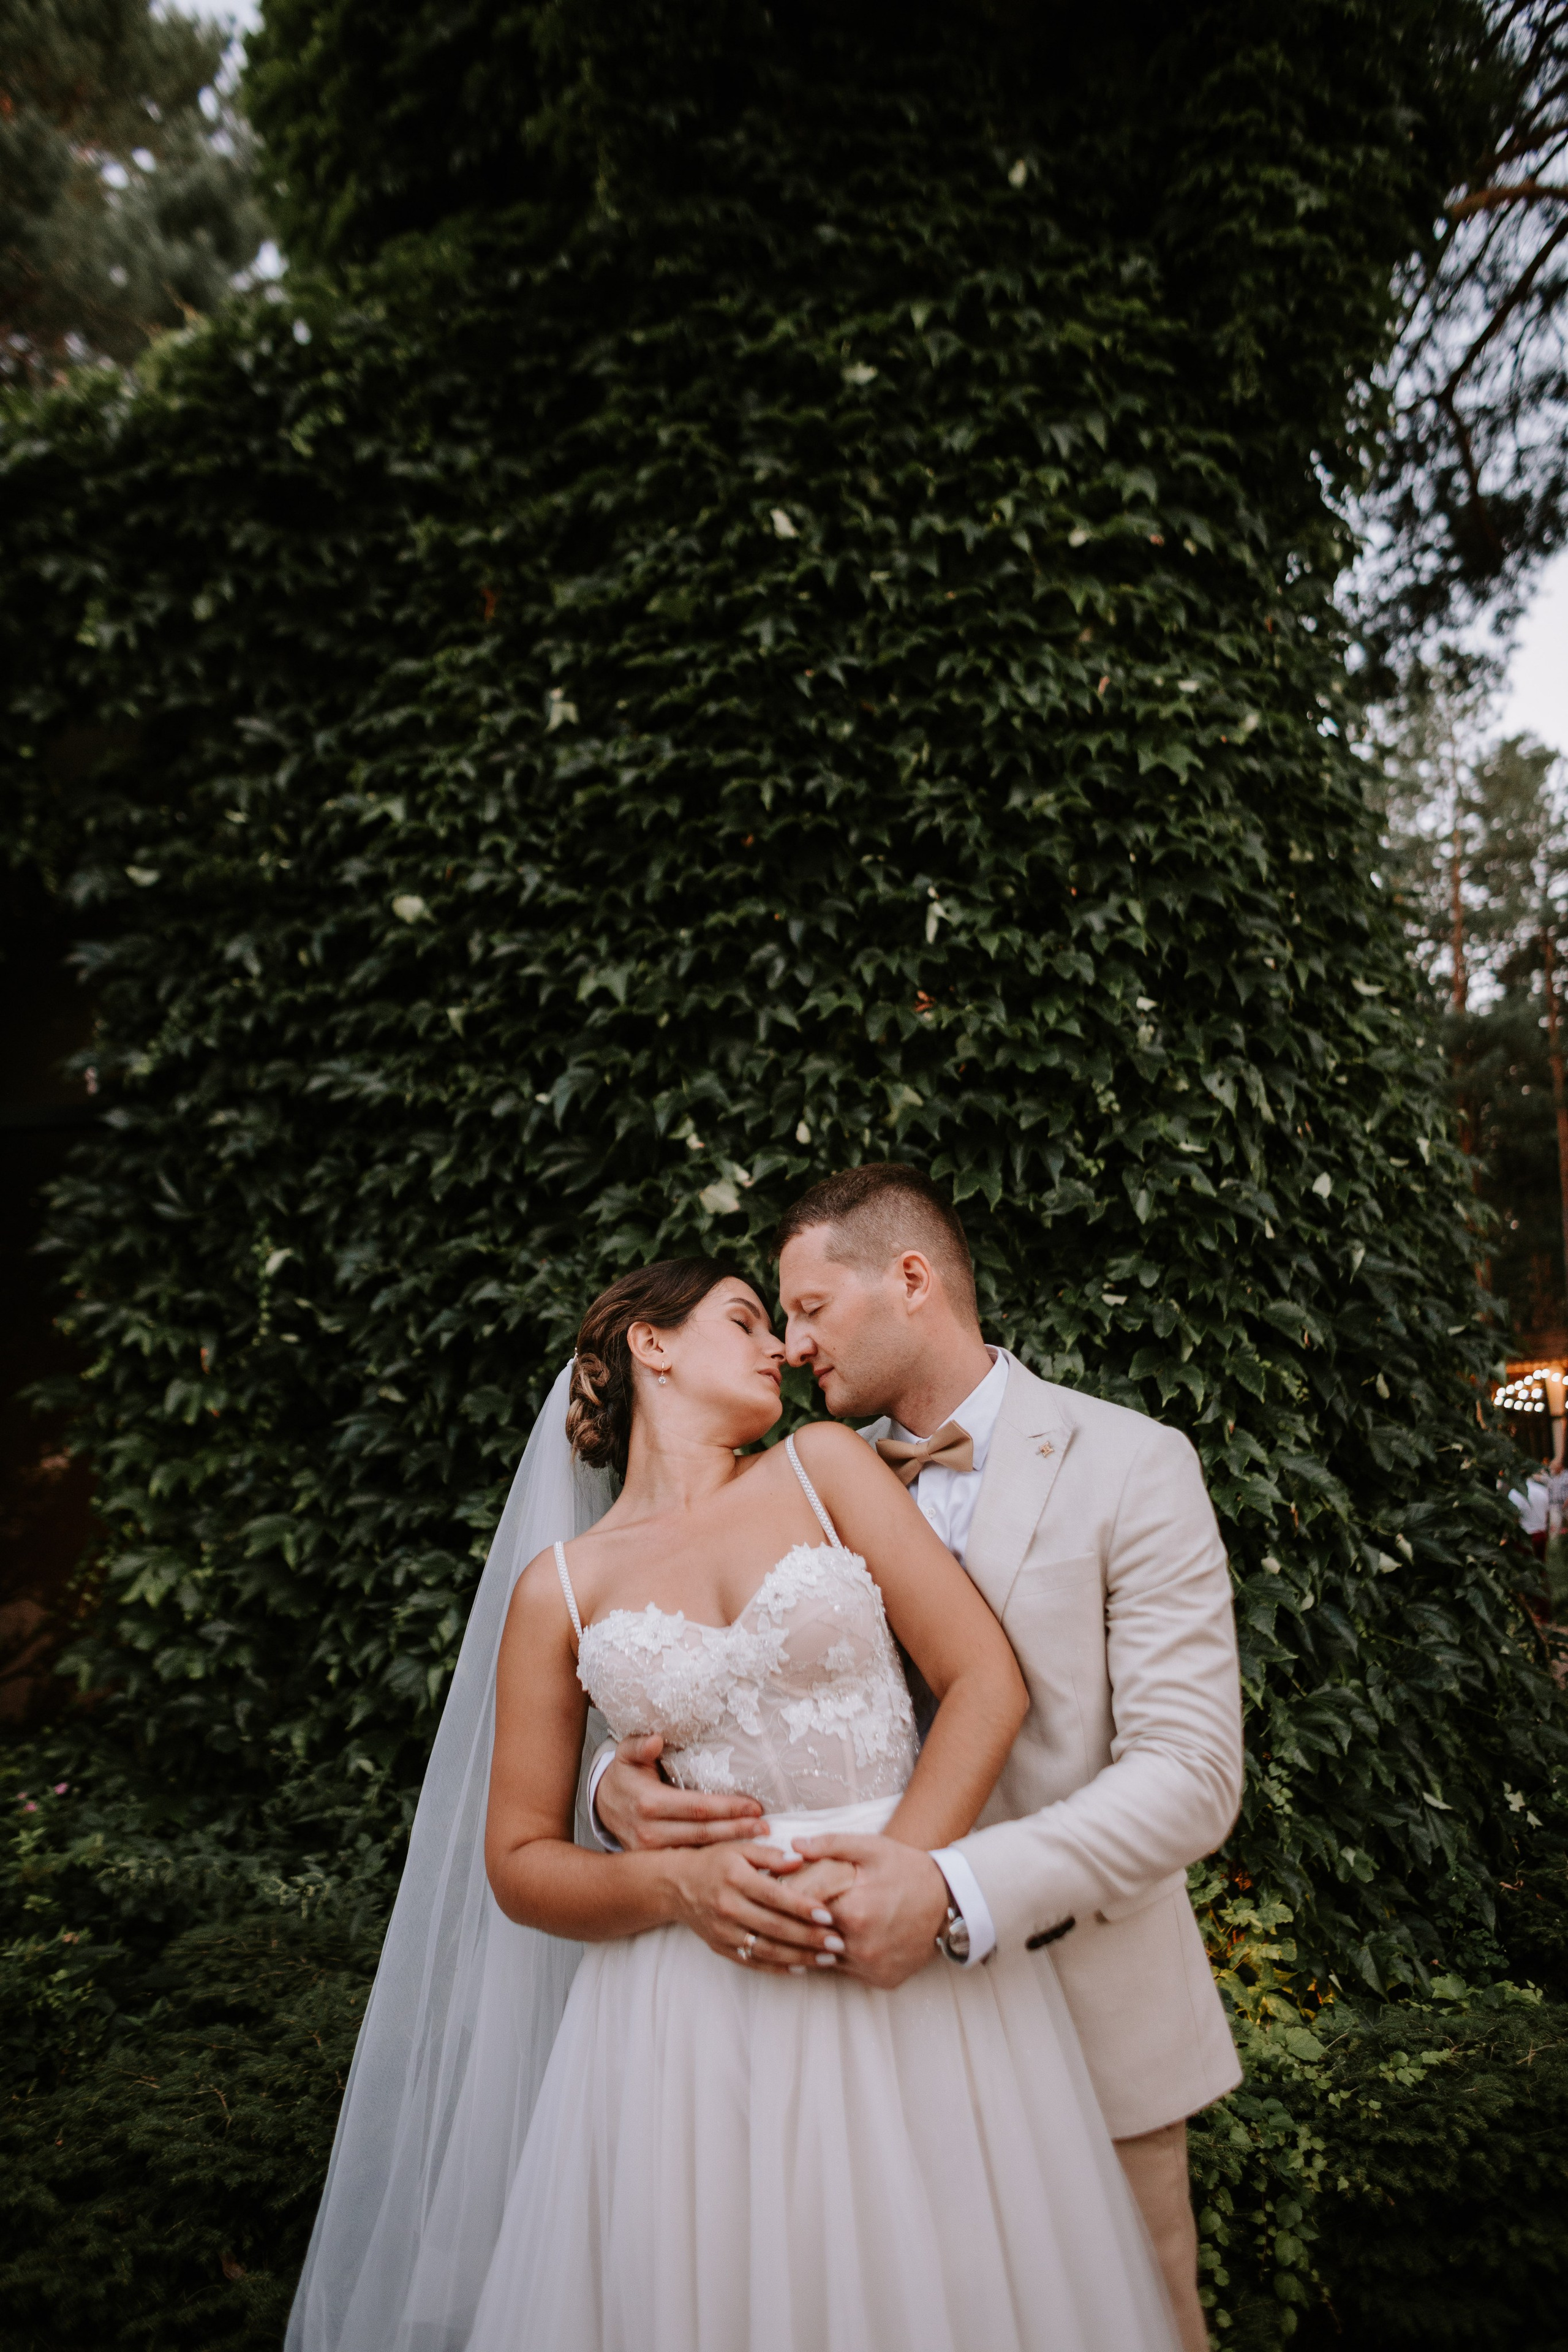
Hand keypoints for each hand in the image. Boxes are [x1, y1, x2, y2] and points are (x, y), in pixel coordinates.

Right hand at [597, 1735, 764, 1850]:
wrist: (603, 1806)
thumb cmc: (625, 1776)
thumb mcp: (627, 1755)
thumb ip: (640, 1746)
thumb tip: (655, 1740)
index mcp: (649, 1803)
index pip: (698, 1807)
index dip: (728, 1808)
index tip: (754, 1806)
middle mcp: (650, 1832)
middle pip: (703, 1833)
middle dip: (736, 1830)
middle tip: (765, 1828)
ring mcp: (652, 1852)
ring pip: (699, 1851)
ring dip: (730, 1847)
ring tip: (758, 1841)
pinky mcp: (655, 1862)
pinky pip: (689, 1860)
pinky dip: (714, 1858)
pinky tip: (737, 1853)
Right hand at [663, 1840, 851, 1974]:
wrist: (676, 1885)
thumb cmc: (714, 1862)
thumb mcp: (739, 1848)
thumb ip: (770, 1855)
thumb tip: (800, 1859)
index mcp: (735, 1878)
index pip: (775, 1896)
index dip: (802, 1907)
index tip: (828, 1915)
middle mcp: (728, 1907)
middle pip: (774, 1927)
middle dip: (809, 1937)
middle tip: (838, 1943)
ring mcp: (724, 1932)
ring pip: (767, 1950)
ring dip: (800, 1957)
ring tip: (828, 1959)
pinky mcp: (721, 1947)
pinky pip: (753, 1962)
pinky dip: (779, 1967)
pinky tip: (802, 1967)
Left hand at [791, 1833, 948, 1988]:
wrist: (949, 1902)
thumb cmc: (907, 1870)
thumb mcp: (872, 1848)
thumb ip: (831, 1844)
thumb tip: (794, 1844)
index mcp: (854, 1911)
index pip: (803, 1909)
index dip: (787, 1898)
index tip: (777, 1888)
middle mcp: (861, 1946)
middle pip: (809, 1938)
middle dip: (794, 1922)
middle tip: (780, 1910)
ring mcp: (871, 1966)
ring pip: (824, 1958)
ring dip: (812, 1943)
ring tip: (800, 1926)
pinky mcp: (880, 1979)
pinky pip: (846, 1971)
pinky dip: (836, 1958)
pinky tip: (830, 1942)